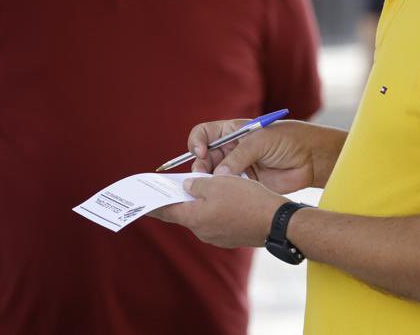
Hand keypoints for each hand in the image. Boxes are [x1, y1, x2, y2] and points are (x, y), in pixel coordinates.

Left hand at [150, 175, 285, 247]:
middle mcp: (202, 231)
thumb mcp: (219, 182)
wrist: (276, 222)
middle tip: (181, 184)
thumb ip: (198, 184)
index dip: (154, 205)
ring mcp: (217, 237)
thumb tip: (188, 186)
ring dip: (204, 203)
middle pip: (186, 213)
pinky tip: (229, 198)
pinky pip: (218, 221)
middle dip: (184, 199)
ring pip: (204, 216)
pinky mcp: (231, 237)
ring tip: (213, 186)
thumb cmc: (246, 199)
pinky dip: (218, 210)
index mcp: (194, 218)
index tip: (143, 202)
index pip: (166, 211)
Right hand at [186, 119, 343, 193]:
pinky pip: (227, 189)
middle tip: (203, 176)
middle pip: (204, 158)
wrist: (311, 159)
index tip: (201, 152)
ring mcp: (237, 167)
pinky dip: (222, 193)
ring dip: (208, 182)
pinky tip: (223, 196)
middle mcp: (231, 149)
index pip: (204, 134)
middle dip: (200, 166)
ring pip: (212, 175)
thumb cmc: (289, 140)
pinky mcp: (245, 184)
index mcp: (233, 132)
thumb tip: (218, 175)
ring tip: (212, 187)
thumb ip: (238, 156)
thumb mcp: (261, 140)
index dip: (197, 142)